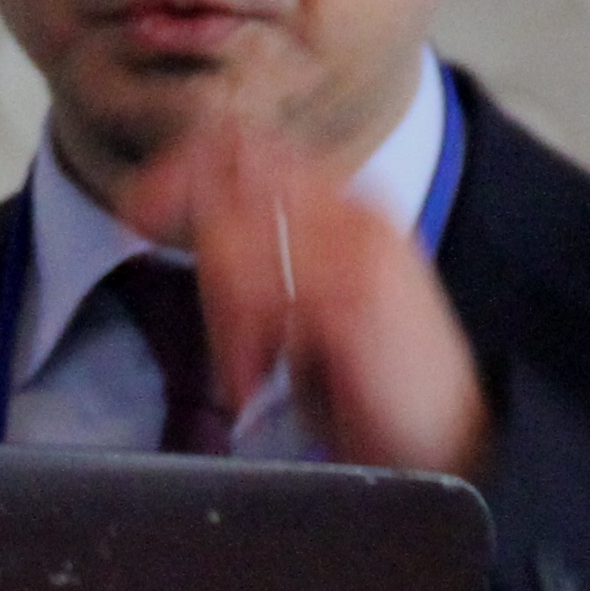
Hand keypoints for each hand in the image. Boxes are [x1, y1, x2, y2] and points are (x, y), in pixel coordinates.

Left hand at [129, 112, 493, 480]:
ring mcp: (358, 251)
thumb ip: (263, 258)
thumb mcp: (311, 306)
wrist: (451, 440)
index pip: (252, 149)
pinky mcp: (355, 298)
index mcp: (345, 205)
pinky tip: (258, 381)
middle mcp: (354, 214)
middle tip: (219, 331)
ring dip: (227, 322)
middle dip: (199, 251)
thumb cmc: (375, 382)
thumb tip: (198, 229)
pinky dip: (242, 344)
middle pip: (236, 188)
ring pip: (238, 246)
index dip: (185, 168)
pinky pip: (261, 295)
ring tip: (251, 372)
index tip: (138, 209)